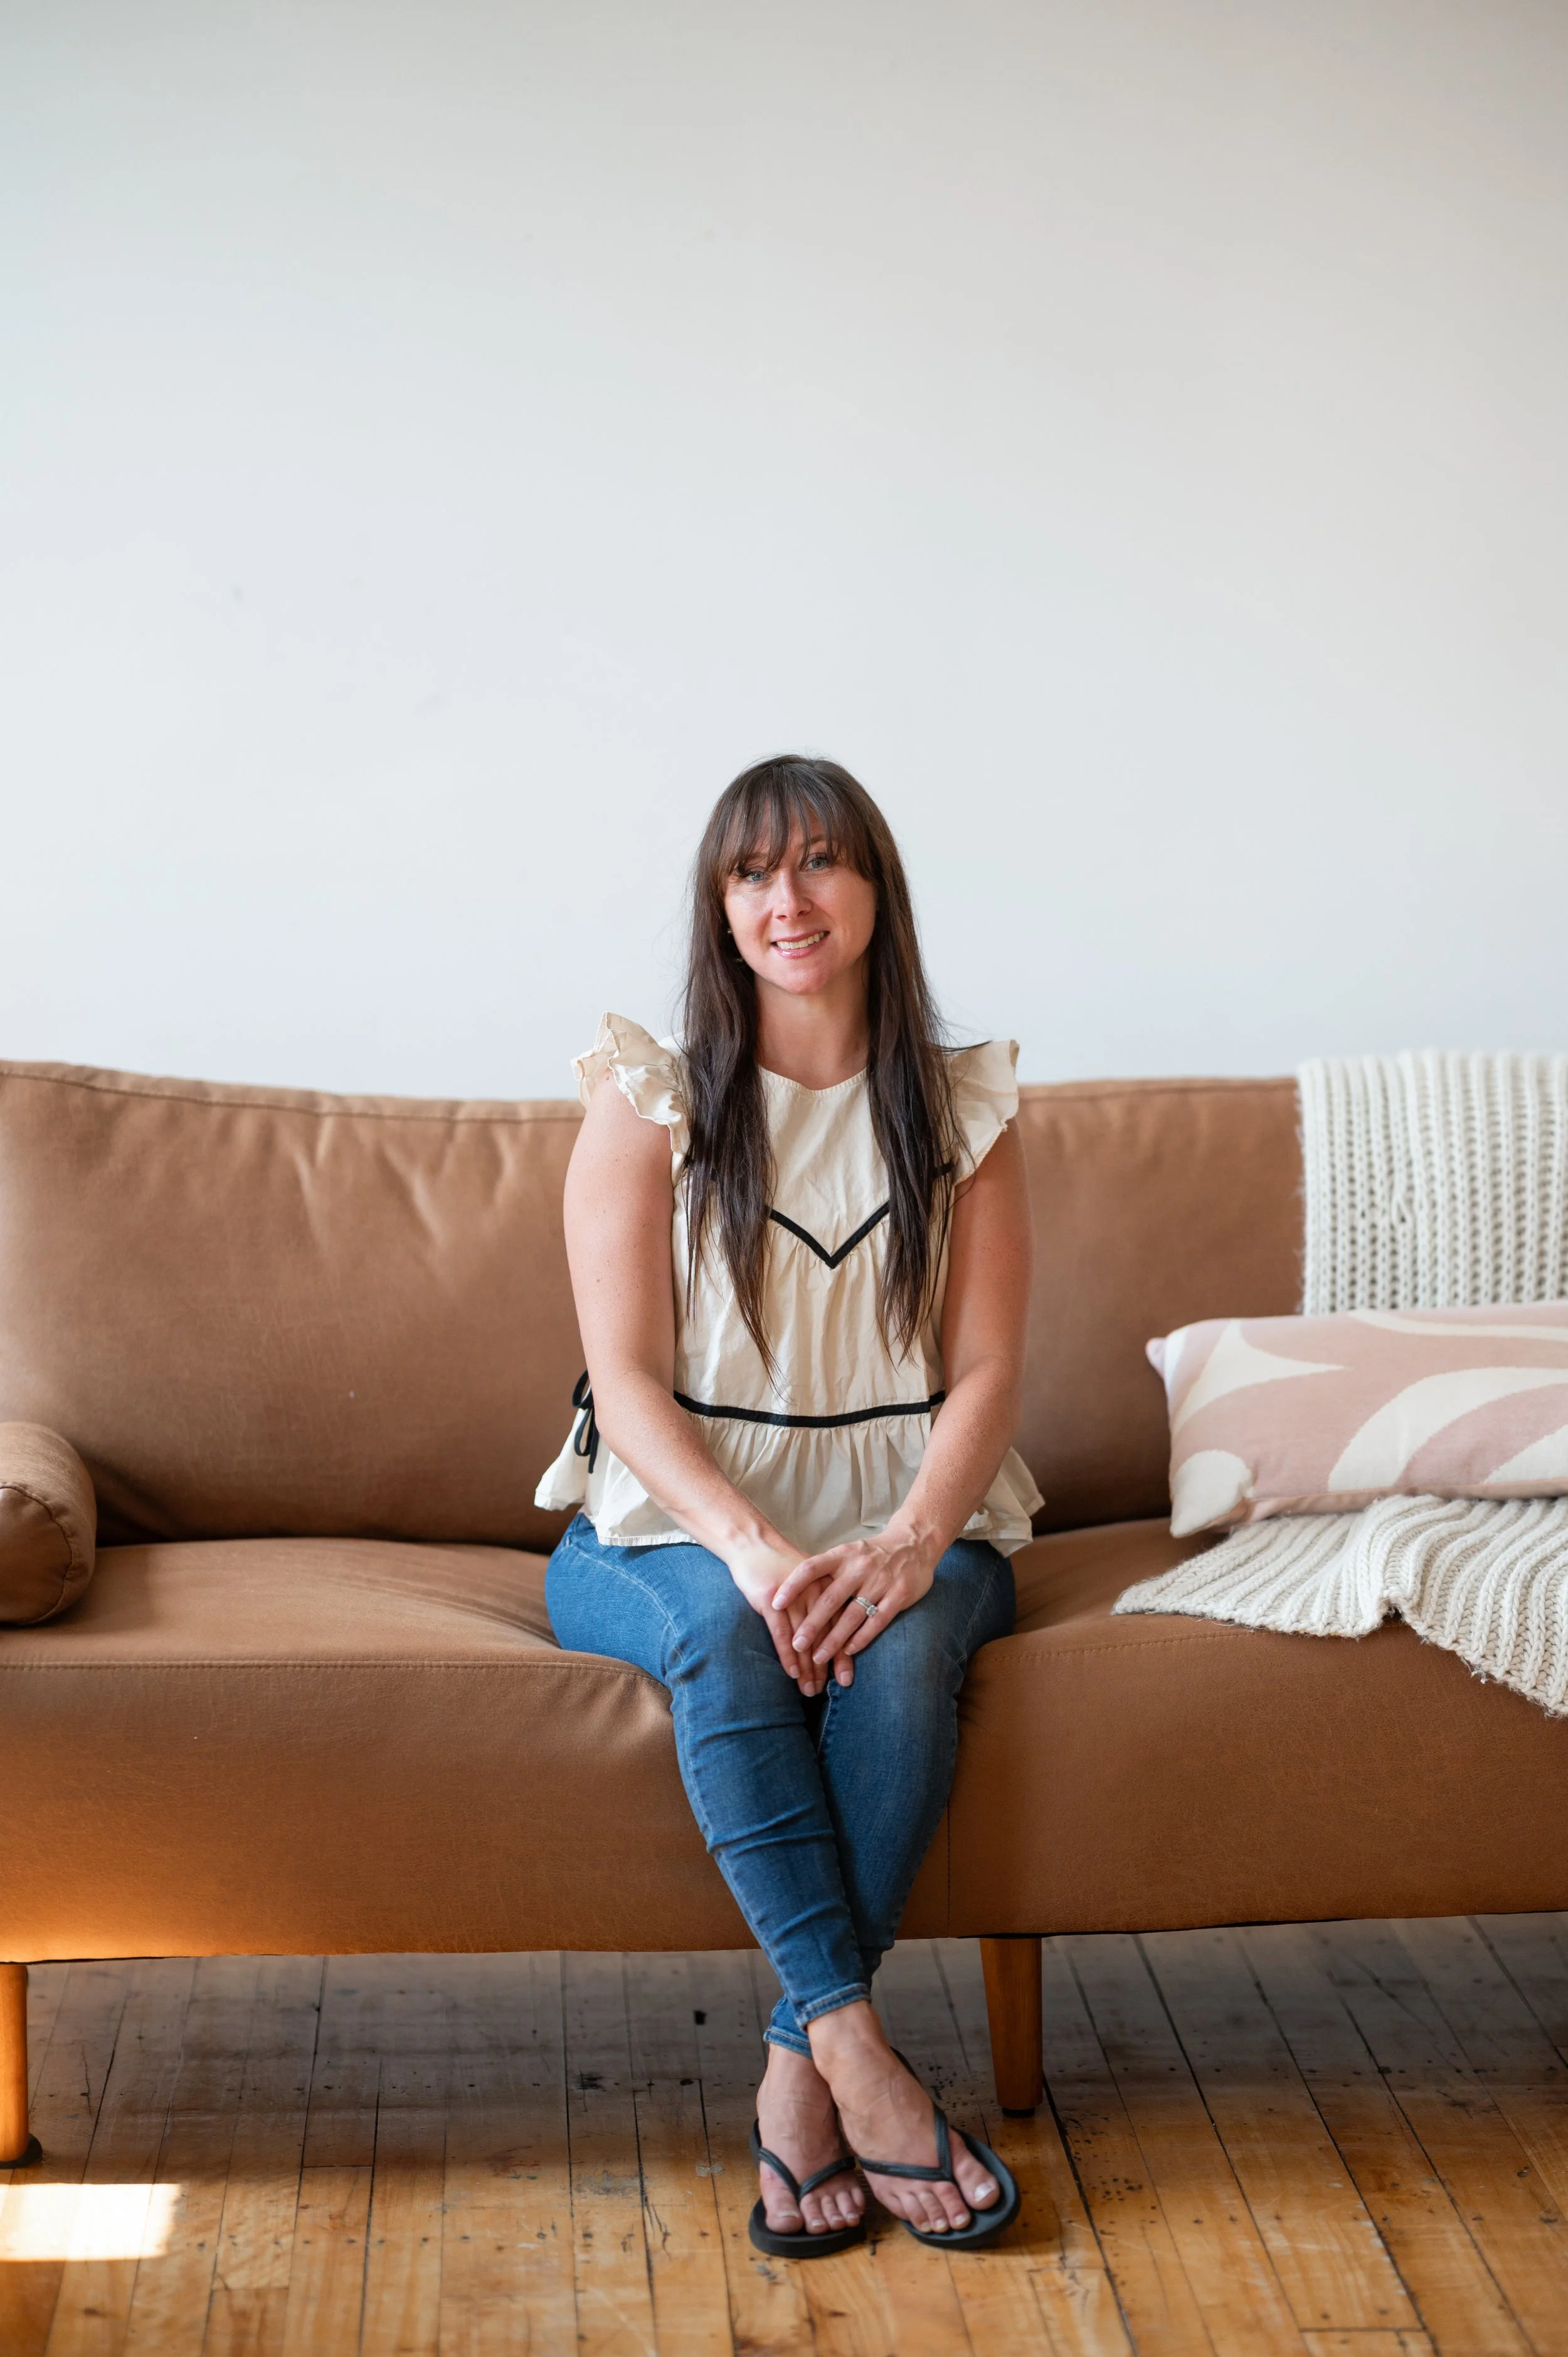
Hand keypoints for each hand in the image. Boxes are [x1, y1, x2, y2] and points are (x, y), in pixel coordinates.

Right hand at [725, 1536, 855, 1693]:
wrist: (754, 1544)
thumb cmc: (780, 1566)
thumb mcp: (807, 1581)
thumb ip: (821, 1603)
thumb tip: (831, 1636)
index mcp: (827, 1588)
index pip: (839, 1628)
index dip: (843, 1656)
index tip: (846, 1680)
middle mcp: (815, 1593)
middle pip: (825, 1637)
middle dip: (826, 1668)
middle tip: (828, 1692)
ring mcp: (793, 1597)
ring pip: (805, 1640)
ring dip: (808, 1669)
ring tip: (809, 1690)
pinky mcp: (771, 1600)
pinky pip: (782, 1634)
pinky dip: (788, 1656)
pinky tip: (792, 1673)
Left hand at [772, 1530, 939, 1666]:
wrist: (914, 1543)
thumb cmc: (872, 1554)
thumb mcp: (848, 1553)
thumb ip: (827, 1571)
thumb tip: (793, 1595)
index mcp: (843, 1555)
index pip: (811, 1568)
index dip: (792, 1586)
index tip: (775, 1604)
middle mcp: (859, 1566)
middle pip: (830, 1599)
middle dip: (812, 1625)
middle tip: (796, 1645)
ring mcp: (880, 1581)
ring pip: (852, 1615)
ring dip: (834, 1639)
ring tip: (818, 1657)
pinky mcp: (899, 1595)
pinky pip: (877, 1621)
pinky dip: (861, 1638)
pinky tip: (848, 1651)